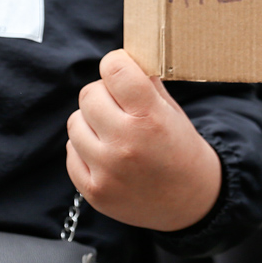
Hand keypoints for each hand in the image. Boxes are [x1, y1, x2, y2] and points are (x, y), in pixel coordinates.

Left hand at [66, 49, 222, 231]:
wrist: (189, 202)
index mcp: (149, 118)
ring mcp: (106, 170)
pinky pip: (71, 151)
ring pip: (75, 122)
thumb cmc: (181, 150)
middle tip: (120, 106)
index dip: (117, 64)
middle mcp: (125, 143)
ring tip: (114, 132)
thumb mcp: (173, 111)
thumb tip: (121, 59)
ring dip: (91, 122)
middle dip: (103, 94)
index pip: (113, 69)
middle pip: (89, 94)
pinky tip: (108, 154)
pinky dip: (85, 148)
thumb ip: (146, 84)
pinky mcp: (93, 190)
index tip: (122, 71)